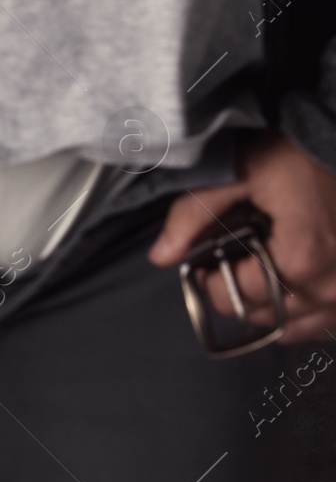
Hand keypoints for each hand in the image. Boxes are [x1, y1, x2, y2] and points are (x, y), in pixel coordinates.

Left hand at [149, 130, 335, 343]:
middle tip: (236, 260)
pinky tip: (292, 286)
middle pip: (261, 316)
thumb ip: (195, 213)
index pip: (233, 299)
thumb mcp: (242, 170)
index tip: (206, 261)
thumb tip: (162, 256)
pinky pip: (325, 324)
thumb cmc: (302, 153)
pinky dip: (305, 313)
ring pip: (294, 328)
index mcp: (301, 259)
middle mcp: (331, 286)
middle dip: (238, 292)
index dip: (209, 282)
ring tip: (263, 272)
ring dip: (271, 308)